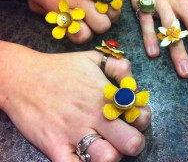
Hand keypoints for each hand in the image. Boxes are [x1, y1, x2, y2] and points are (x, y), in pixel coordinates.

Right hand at [0, 41, 150, 160]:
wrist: (22, 78)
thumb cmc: (60, 68)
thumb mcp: (93, 58)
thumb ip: (119, 67)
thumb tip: (134, 84)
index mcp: (106, 97)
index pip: (141, 118)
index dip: (142, 119)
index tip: (134, 117)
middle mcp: (93, 117)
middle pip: (131, 143)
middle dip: (134, 143)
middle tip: (125, 137)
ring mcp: (74, 135)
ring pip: (107, 159)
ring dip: (111, 156)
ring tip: (105, 147)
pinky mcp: (54, 148)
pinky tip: (85, 156)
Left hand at [27, 0, 122, 43]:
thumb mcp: (36, 2)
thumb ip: (52, 16)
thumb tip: (64, 23)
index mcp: (65, 13)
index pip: (84, 36)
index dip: (83, 34)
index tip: (81, 28)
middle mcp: (82, 5)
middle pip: (103, 26)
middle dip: (99, 25)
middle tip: (94, 18)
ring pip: (114, 13)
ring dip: (110, 14)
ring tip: (103, 8)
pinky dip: (115, 1)